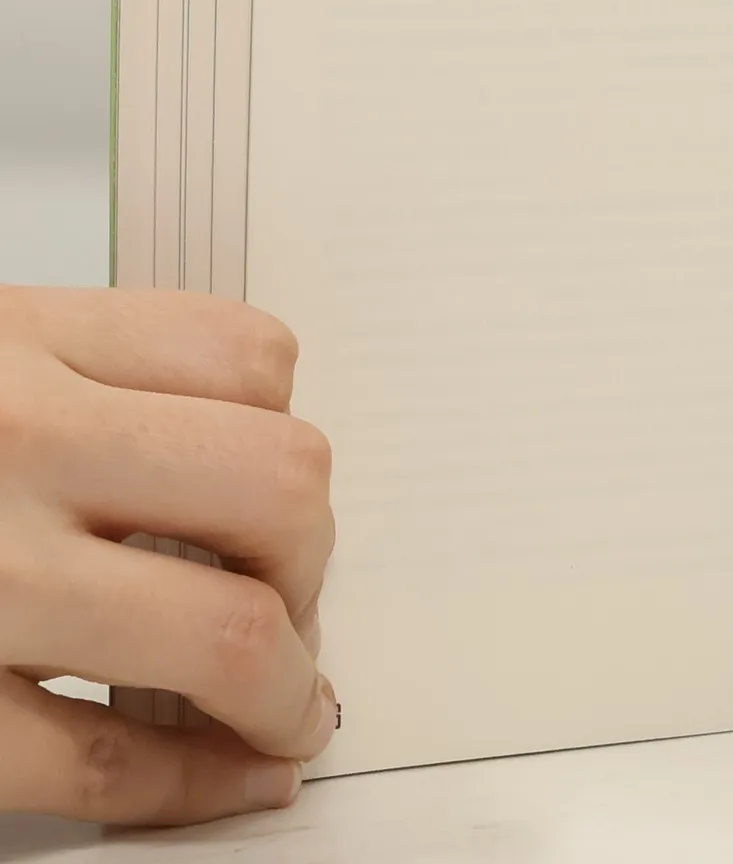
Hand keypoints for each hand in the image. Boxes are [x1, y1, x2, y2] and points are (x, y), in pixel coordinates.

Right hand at [0, 286, 335, 823]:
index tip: (284, 503)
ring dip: (284, 688)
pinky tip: (224, 780)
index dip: (287, 438)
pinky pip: (105, 759)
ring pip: (225, 628)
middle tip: (292, 604)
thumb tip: (224, 464)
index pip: (243, 357)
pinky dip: (192, 784)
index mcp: (18, 343)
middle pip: (275, 482)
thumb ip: (77, 385)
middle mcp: (13, 442)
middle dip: (308, 562)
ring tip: (287, 709)